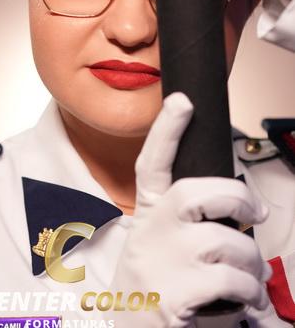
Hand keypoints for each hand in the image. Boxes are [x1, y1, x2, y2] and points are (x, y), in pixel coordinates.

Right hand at [110, 92, 271, 327]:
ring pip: (227, 243)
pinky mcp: (173, 294)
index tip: (182, 101)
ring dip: (252, 265)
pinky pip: (232, 281)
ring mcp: (160, 262)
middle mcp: (149, 233)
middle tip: (258, 213)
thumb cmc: (155, 287)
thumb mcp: (159, 248)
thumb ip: (186, 223)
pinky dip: (248, 295)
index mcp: (147, 217)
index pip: (151, 164)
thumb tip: (239, 210)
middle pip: (196, 192)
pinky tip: (242, 304)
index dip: (166, 130)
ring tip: (248, 282)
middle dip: (237, 198)